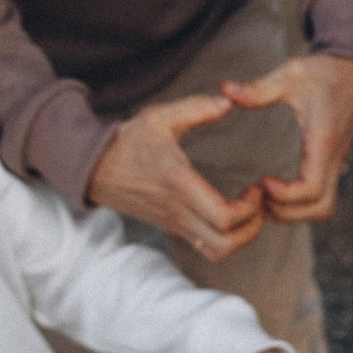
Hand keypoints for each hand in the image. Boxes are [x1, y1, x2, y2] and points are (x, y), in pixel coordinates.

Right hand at [87, 93, 265, 261]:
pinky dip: (226, 239)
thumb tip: (228, 101)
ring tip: (248, 212)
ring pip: (216, 251)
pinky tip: (232, 216)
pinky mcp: (172, 228)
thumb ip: (196, 108)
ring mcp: (174, 224)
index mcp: (178, 185)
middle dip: (252, 229)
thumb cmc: (128, 142)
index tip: (256, 188)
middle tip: (259, 204)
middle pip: (224, 244)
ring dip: (240, 238)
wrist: (94, 168)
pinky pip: (206, 247)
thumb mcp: (160, 117)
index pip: (223, 218)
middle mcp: (177, 211)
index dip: (249, 209)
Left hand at [219, 54, 352, 223]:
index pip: (311, 188)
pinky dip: (300, 205)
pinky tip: (274, 191)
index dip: (285, 194)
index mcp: (323, 140)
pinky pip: (321, 198)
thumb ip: (259, 87)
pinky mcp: (332, 164)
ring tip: (263, 197)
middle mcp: (334, 157)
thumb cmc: (324, 72)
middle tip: (258, 196)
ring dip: (294, 212)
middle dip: (288, 211)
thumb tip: (225, 89)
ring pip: (323, 207)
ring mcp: (335, 163)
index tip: (261, 180)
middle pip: (320, 207)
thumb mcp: (291, 73)